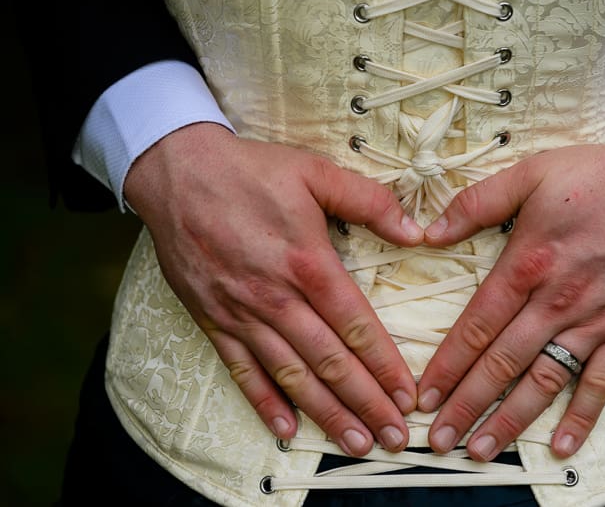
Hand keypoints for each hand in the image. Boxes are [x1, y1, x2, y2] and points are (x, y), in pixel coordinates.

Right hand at [123, 122, 423, 456]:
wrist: (177, 173)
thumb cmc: (250, 172)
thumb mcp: (315, 172)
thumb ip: (369, 201)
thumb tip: (416, 230)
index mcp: (308, 264)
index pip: (356, 326)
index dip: (385, 365)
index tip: (407, 395)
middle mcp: (277, 299)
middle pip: (330, 362)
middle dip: (366, 404)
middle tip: (394, 437)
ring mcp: (243, 315)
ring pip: (291, 376)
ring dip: (326, 413)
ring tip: (355, 442)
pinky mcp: (214, 320)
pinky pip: (241, 371)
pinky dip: (264, 403)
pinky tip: (286, 430)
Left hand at [417, 136, 604, 460]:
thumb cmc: (599, 178)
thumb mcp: (530, 174)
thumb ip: (476, 203)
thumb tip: (429, 232)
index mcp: (528, 264)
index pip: (478, 325)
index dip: (448, 364)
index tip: (424, 395)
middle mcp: (557, 301)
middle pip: (503, 363)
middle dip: (467, 404)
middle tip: (440, 439)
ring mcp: (593, 320)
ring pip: (544, 380)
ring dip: (511, 419)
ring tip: (482, 450)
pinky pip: (601, 381)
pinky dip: (582, 417)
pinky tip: (560, 445)